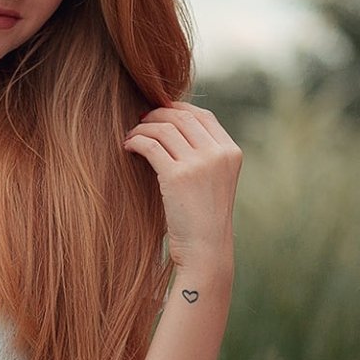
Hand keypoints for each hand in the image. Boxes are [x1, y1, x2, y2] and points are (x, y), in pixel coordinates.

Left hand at [123, 101, 241, 273]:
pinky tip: (128, 147)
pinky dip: (136, 141)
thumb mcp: (215, 181)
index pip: (204, 116)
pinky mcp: (177, 176)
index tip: (160, 113)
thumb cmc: (204, 219)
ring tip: (131, 137)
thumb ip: (204, 156)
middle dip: (157, 115)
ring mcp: (199, 164)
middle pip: (182, 118)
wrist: (205, 250)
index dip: (179, 109)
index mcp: (231, 152)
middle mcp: (218, 154)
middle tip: (140, 121)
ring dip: (143, 128)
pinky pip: (151, 145)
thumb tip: (174, 129)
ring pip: (164, 129)